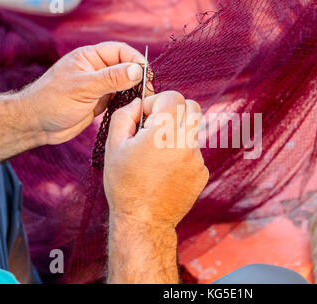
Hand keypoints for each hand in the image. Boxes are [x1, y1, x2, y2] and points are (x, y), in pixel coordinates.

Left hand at [22, 41, 148, 144]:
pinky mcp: (100, 101)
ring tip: (144, 100)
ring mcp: (99, 86)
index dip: (135, 60)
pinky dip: (128, 102)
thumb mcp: (83, 88)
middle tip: (149, 91)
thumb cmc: (52, 101)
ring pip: (125, 83)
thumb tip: (137, 70)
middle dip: (139, 76)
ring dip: (135, 90)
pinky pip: (120, 98)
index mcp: (90, 57)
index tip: (146, 74)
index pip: (120, 51)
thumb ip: (111, 78)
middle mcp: (96, 69)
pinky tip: (133, 108)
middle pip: (126, 67)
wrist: (36, 125)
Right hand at [103, 91, 208, 229]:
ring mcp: (197, 159)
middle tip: (159, 125)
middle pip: (193, 107)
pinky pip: (194, 152)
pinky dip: (182, 154)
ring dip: (177, 134)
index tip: (147, 116)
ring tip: (158, 156)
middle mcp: (185, 142)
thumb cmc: (124, 184)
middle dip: (176, 109)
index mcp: (163, 132)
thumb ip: (124, 115)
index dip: (157, 101)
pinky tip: (166, 171)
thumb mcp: (113, 146)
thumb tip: (138, 103)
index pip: (173, 96)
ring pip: (192, 131)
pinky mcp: (202, 172)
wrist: (144, 221)